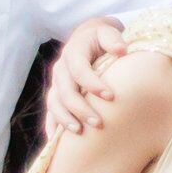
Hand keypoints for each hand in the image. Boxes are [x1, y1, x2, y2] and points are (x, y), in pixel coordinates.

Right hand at [44, 19, 128, 137]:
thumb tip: (122, 49)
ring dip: (65, 118)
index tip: (111, 96)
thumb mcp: (107, 32)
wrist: (86, 38)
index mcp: (74, 53)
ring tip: (78, 131)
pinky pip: (50, 110)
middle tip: (99, 123)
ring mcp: (56, 83)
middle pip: (66, 91)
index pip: (80, 70)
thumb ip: (113, 39)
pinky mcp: (55, 94)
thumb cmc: (102, 38)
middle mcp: (61, 69)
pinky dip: (51, 124)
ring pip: (54, 103)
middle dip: (80, 108)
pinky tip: (55, 140)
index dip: (93, 84)